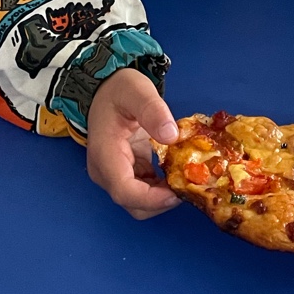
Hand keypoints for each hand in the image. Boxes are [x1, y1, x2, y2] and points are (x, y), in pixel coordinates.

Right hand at [87, 68, 181, 219]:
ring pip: (139, 203)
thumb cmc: (118, 89)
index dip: (152, 199)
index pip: (124, 191)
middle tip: (189, 183)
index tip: (178, 191)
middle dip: (162, 201)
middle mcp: (105, 171)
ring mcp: (113, 175)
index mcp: (104, 154)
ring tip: (185, 178)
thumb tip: (171, 136)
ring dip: (163, 197)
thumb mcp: (136, 90)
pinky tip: (176, 174)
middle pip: (133, 204)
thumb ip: (152, 110)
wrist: (104, 89)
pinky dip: (161, 189)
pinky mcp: (125, 173)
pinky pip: (143, 192)